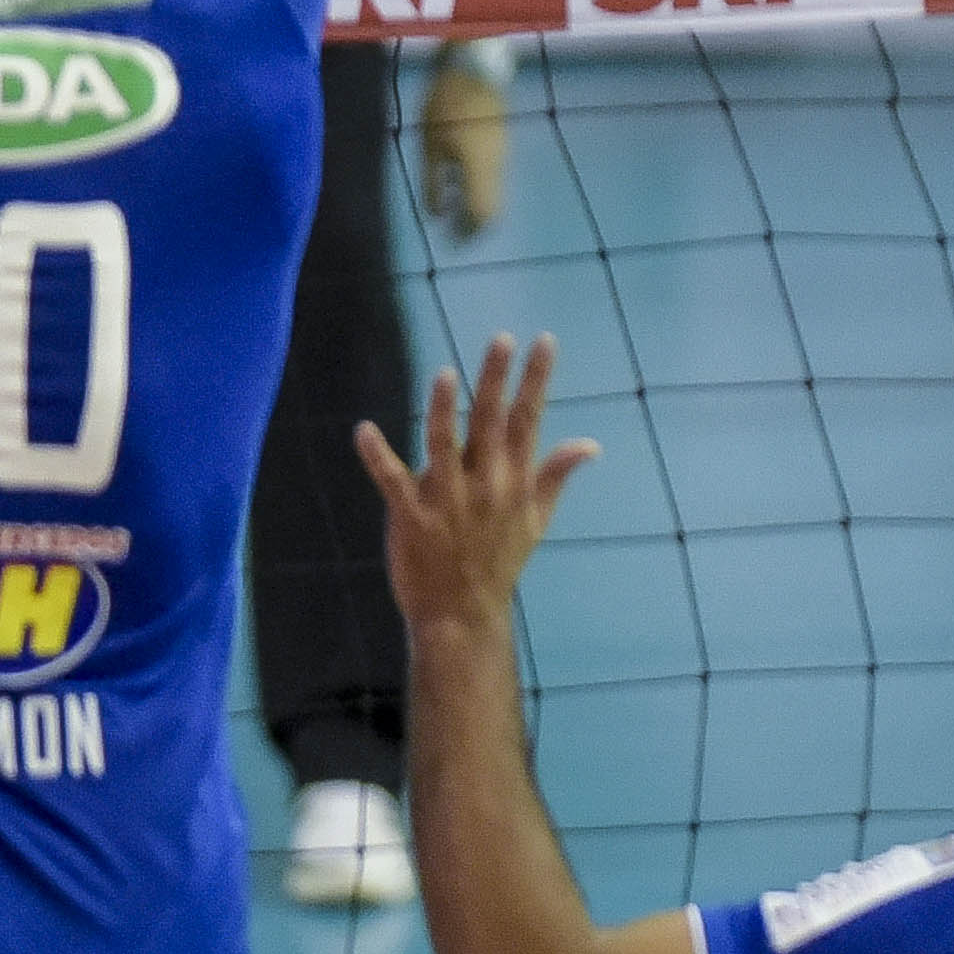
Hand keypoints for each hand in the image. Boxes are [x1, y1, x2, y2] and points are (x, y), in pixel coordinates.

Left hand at [359, 334, 599, 630]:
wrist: (462, 615)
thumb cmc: (499, 562)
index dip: (535, 379)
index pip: (528, 420)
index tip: (543, 341)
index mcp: (514, 481)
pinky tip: (363, 430)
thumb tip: (590, 444)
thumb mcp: (536, 520)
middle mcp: (485, 485)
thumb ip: (556, 476)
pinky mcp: (412, 517)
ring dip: (442, 410)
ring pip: (443, 446)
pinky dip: (376, 456)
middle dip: (496, 379)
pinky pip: (392, 481)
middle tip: (500, 338)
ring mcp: (447, 501)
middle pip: (490, 422)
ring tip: (443, 375)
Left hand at [421, 61, 508, 237]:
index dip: (468, 234)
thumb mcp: (429, 145)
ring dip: (476, 207)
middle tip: (453, 232)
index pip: (482, 215)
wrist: (475, 67)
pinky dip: (479, 189)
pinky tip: (458, 181)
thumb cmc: (446, 104)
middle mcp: (497, 167)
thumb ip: (433, 183)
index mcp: (479, 169)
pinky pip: (493, 177)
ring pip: (494, 194)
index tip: (452, 243)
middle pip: (493, 210)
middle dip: (473, 226)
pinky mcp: (501, 144)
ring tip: (451, 208)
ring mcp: (502, 154)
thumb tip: (436, 216)